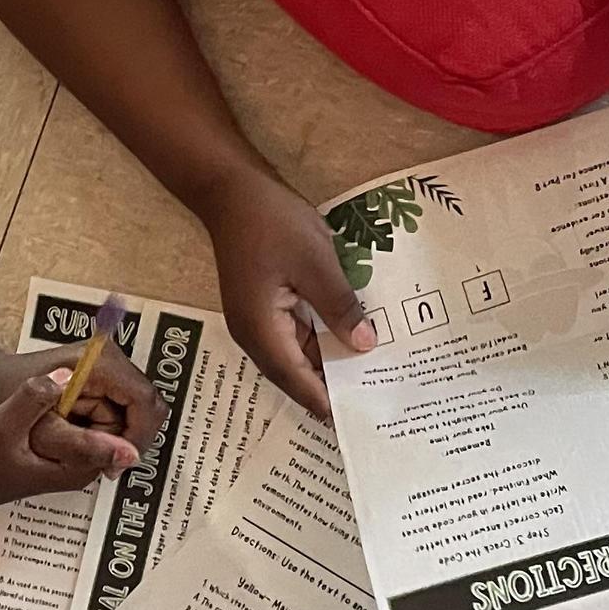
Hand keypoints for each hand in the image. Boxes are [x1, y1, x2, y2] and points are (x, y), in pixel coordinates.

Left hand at [0, 340, 166, 457]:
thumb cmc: (5, 398)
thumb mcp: (42, 431)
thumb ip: (86, 445)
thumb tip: (129, 458)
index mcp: (101, 362)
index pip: (146, 402)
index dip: (138, 437)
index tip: (116, 463)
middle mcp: (109, 357)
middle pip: (145, 407)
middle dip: (127, 439)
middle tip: (101, 464)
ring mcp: (106, 365)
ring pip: (135, 412)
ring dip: (115, 437)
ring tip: (83, 449)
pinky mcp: (101, 376)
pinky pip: (121, 409)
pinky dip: (107, 430)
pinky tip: (83, 438)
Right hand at [0, 368, 140, 519]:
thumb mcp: (0, 426)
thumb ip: (33, 400)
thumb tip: (66, 376)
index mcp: (77, 467)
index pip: (123, 433)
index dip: (113, 398)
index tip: (82, 375)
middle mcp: (83, 467)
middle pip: (116, 424)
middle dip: (100, 395)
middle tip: (64, 376)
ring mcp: (73, 460)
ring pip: (98, 419)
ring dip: (86, 396)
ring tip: (55, 382)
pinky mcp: (61, 451)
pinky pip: (81, 421)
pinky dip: (73, 402)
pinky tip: (49, 391)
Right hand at [200, 169, 375, 417]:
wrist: (232, 189)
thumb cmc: (272, 223)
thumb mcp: (316, 263)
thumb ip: (340, 308)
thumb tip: (365, 347)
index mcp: (261, 331)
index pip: (298, 381)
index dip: (328, 402)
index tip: (360, 420)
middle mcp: (255, 334)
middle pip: (297, 373)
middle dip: (334, 387)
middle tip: (376, 401)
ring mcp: (258, 320)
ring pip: (298, 354)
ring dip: (330, 362)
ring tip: (371, 376)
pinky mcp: (265, 305)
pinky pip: (297, 333)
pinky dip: (323, 339)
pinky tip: (352, 339)